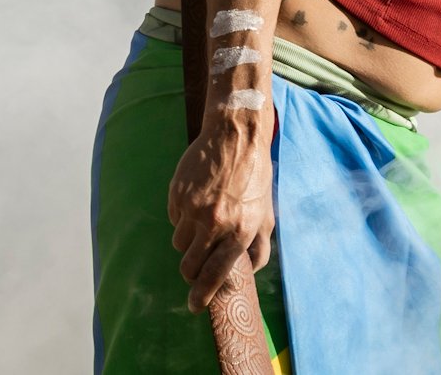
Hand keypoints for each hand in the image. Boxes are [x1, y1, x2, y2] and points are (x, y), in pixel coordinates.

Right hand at [166, 124, 274, 311]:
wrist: (236, 135)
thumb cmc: (255, 175)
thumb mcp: (267, 212)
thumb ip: (260, 246)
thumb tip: (250, 272)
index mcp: (239, 231)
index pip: (214, 274)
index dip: (202, 295)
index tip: (195, 306)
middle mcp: (215, 223)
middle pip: (189, 266)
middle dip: (191, 271)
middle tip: (197, 264)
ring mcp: (193, 209)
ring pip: (179, 244)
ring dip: (188, 241)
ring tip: (203, 222)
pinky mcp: (177, 195)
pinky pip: (173, 220)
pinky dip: (182, 218)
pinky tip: (197, 201)